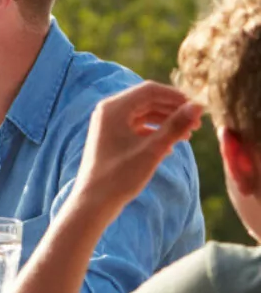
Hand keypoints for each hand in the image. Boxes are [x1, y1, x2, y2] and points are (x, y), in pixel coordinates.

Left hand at [72, 81, 202, 216]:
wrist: (93, 202)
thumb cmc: (119, 176)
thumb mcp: (153, 150)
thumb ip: (176, 126)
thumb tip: (198, 106)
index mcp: (113, 108)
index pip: (150, 90)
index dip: (176, 97)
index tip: (198, 108)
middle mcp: (108, 111)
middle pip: (147, 101)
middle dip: (173, 110)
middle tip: (197, 124)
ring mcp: (108, 125)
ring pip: (144, 115)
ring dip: (166, 122)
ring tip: (188, 136)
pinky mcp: (111, 138)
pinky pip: (137, 128)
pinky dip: (154, 133)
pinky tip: (170, 148)